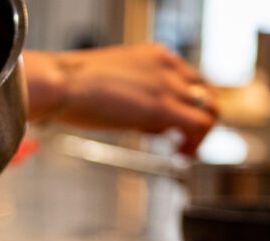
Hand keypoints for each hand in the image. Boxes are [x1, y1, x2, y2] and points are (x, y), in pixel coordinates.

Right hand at [25, 44, 217, 154]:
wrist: (60, 83)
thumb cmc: (69, 86)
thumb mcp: (109, 82)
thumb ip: (130, 95)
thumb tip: (136, 117)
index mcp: (154, 55)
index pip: (188, 79)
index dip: (186, 104)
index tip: (175, 125)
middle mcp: (167, 66)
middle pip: (205, 93)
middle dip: (199, 118)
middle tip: (184, 141)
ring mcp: (167, 86)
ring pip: (210, 109)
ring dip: (201, 134)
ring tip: (184, 152)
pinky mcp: (163, 108)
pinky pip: (200, 125)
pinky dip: (196, 144)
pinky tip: (181, 156)